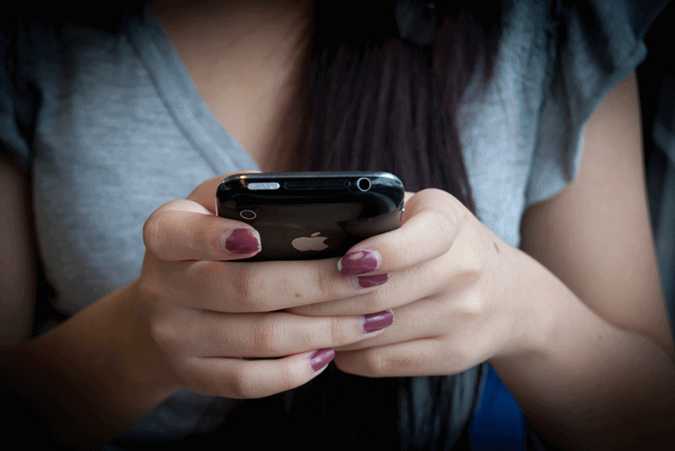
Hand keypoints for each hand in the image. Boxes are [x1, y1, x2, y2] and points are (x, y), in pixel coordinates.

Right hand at [130, 173, 396, 398]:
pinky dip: (296, 370)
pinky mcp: (193, 374)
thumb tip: (327, 211)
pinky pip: (250, 380)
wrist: (160, 310)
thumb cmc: (206, 246)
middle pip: (247, 290)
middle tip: (370, 277)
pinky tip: (329, 352)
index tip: (259, 239)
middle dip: (318, 284)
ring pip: (260, 338)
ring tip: (371, 317)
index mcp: (167, 235)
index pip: (182, 234)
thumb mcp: (212, 210)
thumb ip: (249, 201)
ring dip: (325, 329)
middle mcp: (163, 287)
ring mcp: (176, 337)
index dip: (217, 238)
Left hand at [288, 188, 538, 376]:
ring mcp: (461, 317)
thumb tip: (309, 232)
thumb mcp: (427, 215)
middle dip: (324, 297)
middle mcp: (463, 270)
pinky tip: (331, 342)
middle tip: (283, 297)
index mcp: (450, 223)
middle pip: (382, 292)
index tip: (343, 260)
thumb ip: (381, 215)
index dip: (379, 252)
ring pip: (377, 330)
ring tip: (293, 320)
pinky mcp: (452, 355)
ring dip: (328, 328)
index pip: (417, 239)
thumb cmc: (449, 245)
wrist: (510, 296)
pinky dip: (348, 354)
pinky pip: (385, 360)